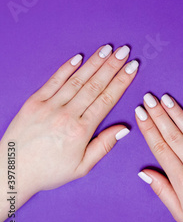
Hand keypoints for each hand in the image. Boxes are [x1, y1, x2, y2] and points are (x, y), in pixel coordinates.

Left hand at [0, 44, 137, 221]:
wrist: (12, 172)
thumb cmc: (48, 171)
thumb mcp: (82, 167)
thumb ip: (104, 145)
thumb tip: (124, 128)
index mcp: (81, 131)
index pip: (107, 100)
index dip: (121, 82)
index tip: (132, 68)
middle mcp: (66, 115)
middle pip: (95, 85)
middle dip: (112, 66)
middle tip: (124, 52)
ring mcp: (49, 106)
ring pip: (77, 80)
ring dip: (94, 63)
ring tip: (108, 49)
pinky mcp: (34, 102)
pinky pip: (53, 81)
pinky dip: (67, 68)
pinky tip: (79, 57)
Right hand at [135, 93, 182, 221]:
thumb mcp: (181, 214)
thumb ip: (163, 191)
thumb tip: (144, 173)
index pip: (161, 148)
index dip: (149, 129)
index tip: (140, 114)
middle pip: (174, 135)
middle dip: (159, 115)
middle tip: (148, 99)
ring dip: (177, 113)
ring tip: (165, 99)